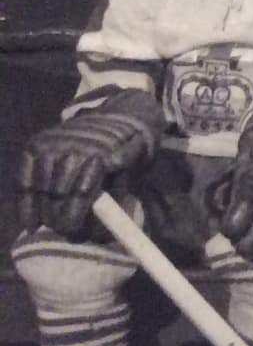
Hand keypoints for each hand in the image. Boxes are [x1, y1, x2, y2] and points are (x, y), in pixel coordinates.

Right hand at [17, 91, 162, 239]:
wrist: (123, 112)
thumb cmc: (133, 146)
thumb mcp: (137, 168)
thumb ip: (119, 197)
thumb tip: (103, 232)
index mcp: (99, 154)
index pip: (81, 193)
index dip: (75, 217)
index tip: (74, 234)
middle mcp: (71, 148)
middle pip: (58, 194)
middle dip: (60, 219)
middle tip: (66, 232)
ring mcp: (51, 144)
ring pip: (40, 189)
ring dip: (44, 212)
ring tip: (51, 226)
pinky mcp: (37, 143)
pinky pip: (24, 177)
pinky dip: (25, 200)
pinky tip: (29, 221)